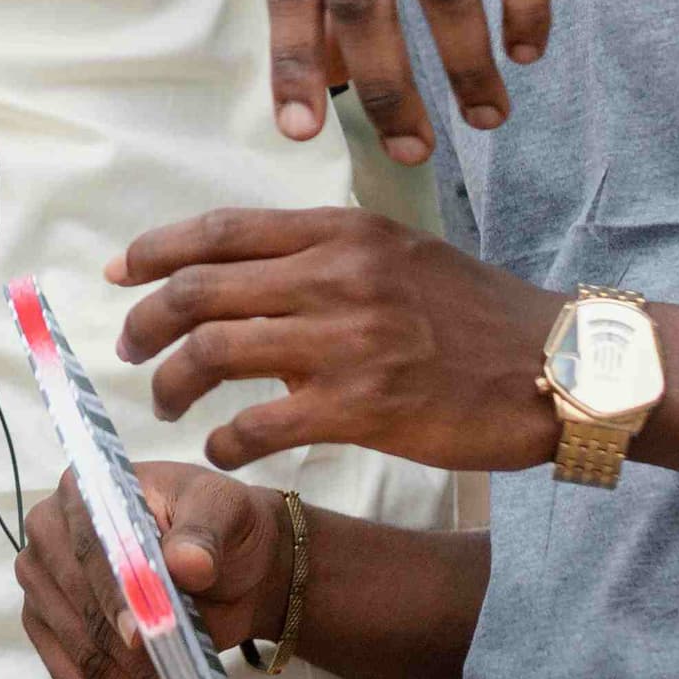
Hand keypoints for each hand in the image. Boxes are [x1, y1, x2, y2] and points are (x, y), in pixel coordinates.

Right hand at [16, 461, 288, 678]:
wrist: (232, 564)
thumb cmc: (223, 527)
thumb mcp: (226, 513)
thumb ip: (204, 534)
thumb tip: (186, 564)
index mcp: (83, 491)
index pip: (90, 551)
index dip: (115, 596)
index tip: (142, 637)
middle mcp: (49, 537)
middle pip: (81, 611)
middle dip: (132, 661)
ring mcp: (44, 590)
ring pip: (80, 655)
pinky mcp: (51, 634)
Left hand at [110, 206, 562, 474]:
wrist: (557, 364)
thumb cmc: (475, 314)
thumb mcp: (398, 254)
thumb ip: (324, 256)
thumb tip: (245, 277)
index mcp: (341, 231)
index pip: (221, 230)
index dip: (156, 252)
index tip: (122, 274)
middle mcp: (336, 275)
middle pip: (200, 290)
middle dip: (147, 322)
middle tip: (131, 349)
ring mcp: (346, 341)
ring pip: (214, 353)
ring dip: (172, 383)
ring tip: (165, 403)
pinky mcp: (361, 407)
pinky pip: (259, 425)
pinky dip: (225, 440)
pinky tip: (223, 448)